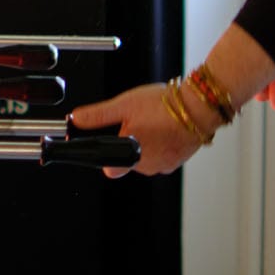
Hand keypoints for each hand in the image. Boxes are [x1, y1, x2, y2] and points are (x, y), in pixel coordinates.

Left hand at [69, 82, 212, 178]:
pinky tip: (163, 128)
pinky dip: (161, 145)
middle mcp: (148, 166)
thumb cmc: (162, 106)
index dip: (105, 156)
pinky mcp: (179, 160)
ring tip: (151, 123)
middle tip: (134, 123)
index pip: (110, 169)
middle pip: (128, 161)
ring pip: (146, 158)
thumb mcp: (123, 105)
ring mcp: (165, 165)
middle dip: (128, 144)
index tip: (107, 142)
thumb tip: (76, 119)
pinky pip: (163, 156)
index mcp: (131, 156)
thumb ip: (97, 116)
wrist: (197, 107)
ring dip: (145, 144)